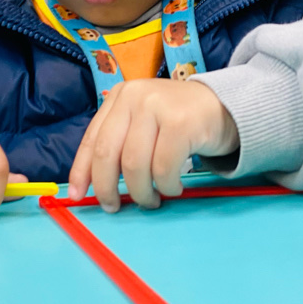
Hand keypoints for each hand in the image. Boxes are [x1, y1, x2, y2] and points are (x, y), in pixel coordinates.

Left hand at [68, 79, 238, 211]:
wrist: (226, 106)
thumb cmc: (179, 122)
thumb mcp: (143, 123)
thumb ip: (119, 144)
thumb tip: (90, 185)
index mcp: (119, 97)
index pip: (92, 139)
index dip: (82, 171)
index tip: (77, 196)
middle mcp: (134, 97)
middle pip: (108, 154)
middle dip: (108, 188)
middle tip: (115, 207)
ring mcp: (157, 107)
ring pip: (134, 165)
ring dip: (142, 192)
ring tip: (152, 199)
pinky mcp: (180, 122)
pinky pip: (163, 168)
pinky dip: (167, 186)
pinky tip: (174, 187)